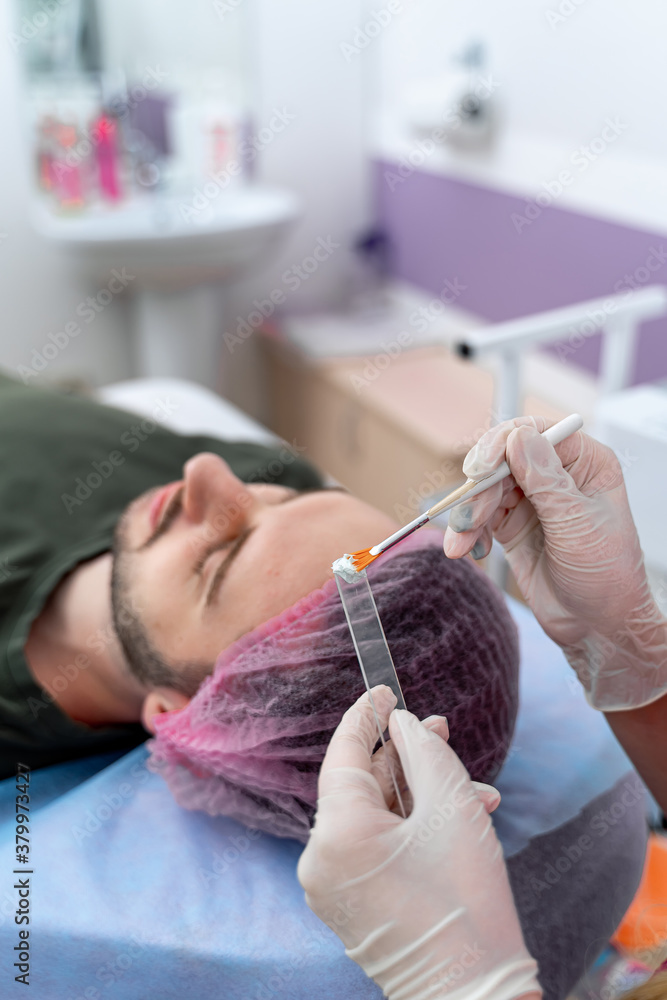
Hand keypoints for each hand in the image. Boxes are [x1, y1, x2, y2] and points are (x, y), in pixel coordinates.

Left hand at [298, 686, 541, 999]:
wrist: (475, 998)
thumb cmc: (466, 900)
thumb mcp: (452, 807)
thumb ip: (424, 750)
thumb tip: (403, 726)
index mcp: (336, 833)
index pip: (345, 754)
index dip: (367, 716)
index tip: (384, 689)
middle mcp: (320, 860)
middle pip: (362, 787)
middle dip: (407, 760)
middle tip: (441, 732)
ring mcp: (331, 888)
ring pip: (374, 819)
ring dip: (419, 798)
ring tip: (474, 791)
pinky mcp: (350, 907)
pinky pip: (374, 849)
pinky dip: (409, 831)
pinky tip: (455, 822)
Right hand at [443, 417, 666, 710]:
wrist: (598, 628)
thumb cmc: (608, 578)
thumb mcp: (578, 526)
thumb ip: (547, 482)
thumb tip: (518, 437)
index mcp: (585, 463)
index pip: (535, 434)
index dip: (502, 445)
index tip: (479, 469)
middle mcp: (557, 475)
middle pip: (502, 459)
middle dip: (479, 489)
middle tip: (466, 517)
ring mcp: (532, 500)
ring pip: (485, 489)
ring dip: (468, 515)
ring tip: (460, 543)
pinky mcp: (512, 525)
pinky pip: (480, 516)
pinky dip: (469, 531)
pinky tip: (470, 550)